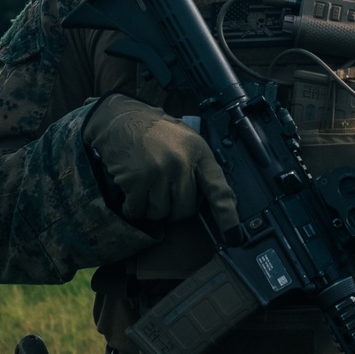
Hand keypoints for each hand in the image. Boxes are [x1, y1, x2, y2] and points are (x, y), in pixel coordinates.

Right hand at [84, 94, 236, 224]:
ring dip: (151, 207)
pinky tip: (131, 190)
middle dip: (173, 207)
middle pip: (185, 210)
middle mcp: (181, 162)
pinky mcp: (136, 180)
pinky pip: (138, 211)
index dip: (228, 216)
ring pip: (161, 213)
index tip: (233, 236)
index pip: (219, 189)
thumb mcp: (185, 140)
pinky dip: (132, 207)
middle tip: (163, 190)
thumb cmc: (154, 130)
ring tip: (146, 185)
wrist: (120, 117)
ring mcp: (158, 171)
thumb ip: (198, 167)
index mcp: (198, 152)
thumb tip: (214, 200)